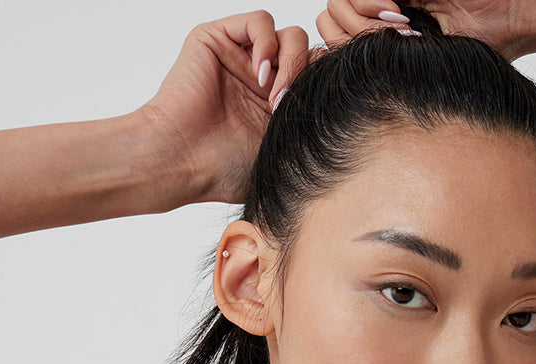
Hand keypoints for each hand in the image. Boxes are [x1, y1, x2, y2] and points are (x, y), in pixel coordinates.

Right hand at [137, 11, 317, 205]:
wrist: (183, 159)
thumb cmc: (224, 169)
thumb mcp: (284, 154)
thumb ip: (311, 131)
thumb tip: (352, 124)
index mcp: (278, 106)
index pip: (318, 78)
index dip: (324, 86)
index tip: (317, 112)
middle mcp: (262, 79)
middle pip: (308, 54)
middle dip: (306, 77)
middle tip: (287, 108)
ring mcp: (242, 58)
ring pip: (290, 35)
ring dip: (289, 63)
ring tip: (273, 96)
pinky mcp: (218, 38)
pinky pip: (260, 21)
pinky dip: (267, 43)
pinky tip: (260, 74)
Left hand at [315, 0, 535, 60]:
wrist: (512, 16)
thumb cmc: (484, 50)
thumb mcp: (428, 75)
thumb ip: (391, 80)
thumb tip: (348, 114)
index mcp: (384, 38)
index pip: (335, 43)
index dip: (344, 53)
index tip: (375, 63)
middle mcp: (380, 12)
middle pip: (328, 21)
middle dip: (348, 35)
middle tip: (387, 41)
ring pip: (336, 3)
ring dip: (359, 18)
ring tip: (397, 24)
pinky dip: (368, 1)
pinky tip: (396, 11)